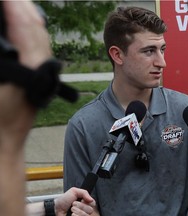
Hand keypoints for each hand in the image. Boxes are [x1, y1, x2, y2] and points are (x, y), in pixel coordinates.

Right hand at [0, 0, 52, 151]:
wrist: (8, 139)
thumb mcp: (2, 82)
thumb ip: (5, 61)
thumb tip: (7, 44)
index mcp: (31, 65)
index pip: (24, 26)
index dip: (14, 7)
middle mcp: (41, 64)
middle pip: (35, 27)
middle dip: (22, 6)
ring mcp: (42, 69)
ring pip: (39, 36)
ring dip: (28, 16)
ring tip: (17, 3)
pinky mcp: (40, 74)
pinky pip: (39, 47)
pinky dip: (32, 32)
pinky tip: (24, 26)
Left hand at [55, 187, 98, 215]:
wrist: (55, 209)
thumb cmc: (63, 200)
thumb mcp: (74, 191)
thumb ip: (84, 192)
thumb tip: (91, 199)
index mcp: (84, 202)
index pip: (93, 203)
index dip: (87, 202)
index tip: (81, 200)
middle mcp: (84, 210)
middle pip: (90, 210)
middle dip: (81, 206)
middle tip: (73, 204)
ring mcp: (81, 215)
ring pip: (86, 215)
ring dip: (78, 211)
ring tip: (71, 210)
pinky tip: (72, 215)